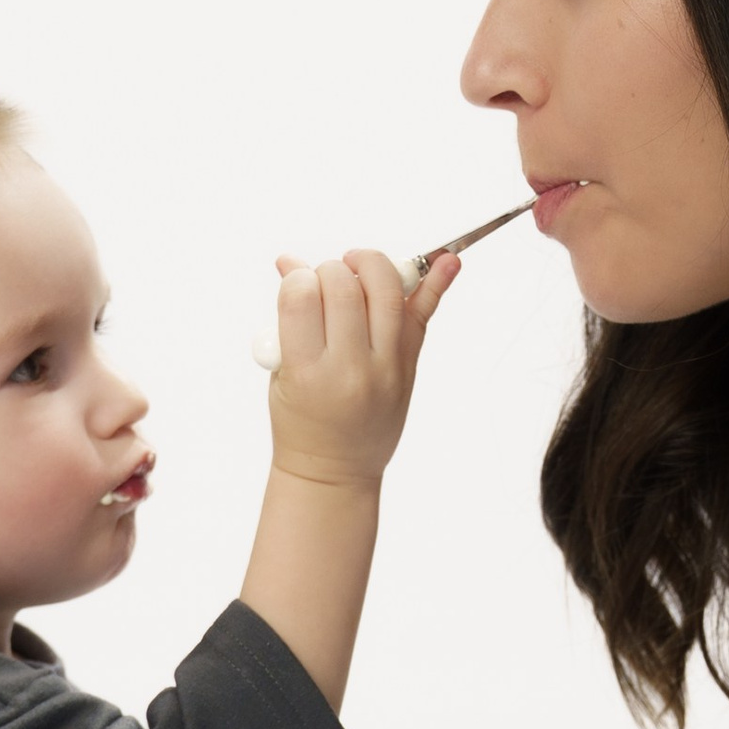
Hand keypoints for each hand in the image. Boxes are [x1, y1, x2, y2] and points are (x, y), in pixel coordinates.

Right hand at [266, 247, 457, 491]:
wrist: (335, 469)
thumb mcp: (282, 372)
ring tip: (357, 266)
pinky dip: (438, 284)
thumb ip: (289, 319)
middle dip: (331, 269)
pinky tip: (447, 260)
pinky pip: (423, 316)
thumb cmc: (301, 421)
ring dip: (371, 265)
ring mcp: (386, 368)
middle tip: (325, 279)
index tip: (297, 282)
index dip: (297, 278)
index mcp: (307, 372)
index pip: (301, 298)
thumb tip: (289, 262)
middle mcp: (350, 369)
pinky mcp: (408, 368)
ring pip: (387, 292)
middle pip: (344, 288)